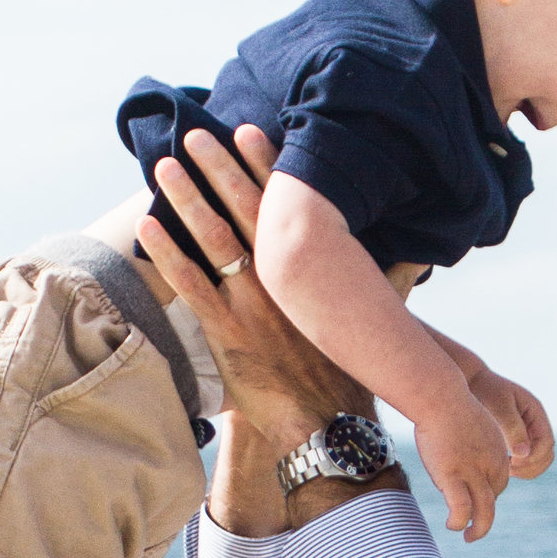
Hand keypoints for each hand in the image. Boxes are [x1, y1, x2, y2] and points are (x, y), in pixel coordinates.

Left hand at [137, 129, 363, 458]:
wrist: (330, 426)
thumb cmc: (350, 375)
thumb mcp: (373, 321)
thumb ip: (384, 283)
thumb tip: (411, 256)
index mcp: (314, 271)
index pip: (288, 207)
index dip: (268, 167)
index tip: (251, 131)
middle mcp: (282, 279)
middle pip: (246, 210)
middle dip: (221, 168)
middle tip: (199, 133)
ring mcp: (252, 303)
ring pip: (214, 240)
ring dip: (188, 199)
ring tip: (165, 166)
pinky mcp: (227, 332)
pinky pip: (191, 285)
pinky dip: (168, 255)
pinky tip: (146, 227)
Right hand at [413, 377, 513, 540]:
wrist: (441, 397)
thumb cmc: (450, 407)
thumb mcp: (471, 426)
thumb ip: (473, 444)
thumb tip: (463, 451)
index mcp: (497, 455)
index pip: (495, 485)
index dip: (482, 494)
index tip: (468, 497)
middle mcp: (490, 466)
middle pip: (491, 498)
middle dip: (484, 517)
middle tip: (475, 531)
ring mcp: (472, 472)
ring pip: (484, 510)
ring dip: (479, 529)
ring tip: (470, 538)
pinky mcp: (452, 475)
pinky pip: (461, 507)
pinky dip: (460, 520)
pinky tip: (453, 526)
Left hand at [468, 363, 553, 478]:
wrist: (470, 381)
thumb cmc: (483, 390)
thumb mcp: (499, 407)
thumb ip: (512, 429)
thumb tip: (523, 454)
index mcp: (536, 411)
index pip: (546, 442)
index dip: (534, 457)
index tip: (512, 463)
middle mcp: (535, 422)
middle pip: (547, 454)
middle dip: (531, 467)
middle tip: (508, 472)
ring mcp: (527, 431)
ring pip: (538, 459)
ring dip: (526, 469)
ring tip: (504, 471)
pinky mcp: (516, 438)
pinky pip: (524, 458)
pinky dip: (517, 467)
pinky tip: (499, 466)